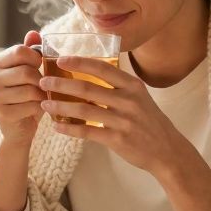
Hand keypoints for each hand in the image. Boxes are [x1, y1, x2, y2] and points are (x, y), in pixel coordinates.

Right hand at [0, 31, 44, 145]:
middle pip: (26, 71)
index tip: (40, 66)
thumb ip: (31, 51)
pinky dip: (40, 108)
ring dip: (42, 95)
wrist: (19, 127)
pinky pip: (30, 106)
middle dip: (41, 79)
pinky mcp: (1, 114)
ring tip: (42, 97)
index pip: (20, 51)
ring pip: (29, 90)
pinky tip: (37, 109)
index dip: (37, 58)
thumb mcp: (31, 70)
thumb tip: (33, 33)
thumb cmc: (28, 94)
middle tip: (45, 85)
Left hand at [39, 55, 188, 176]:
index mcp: (132, 85)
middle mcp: (128, 100)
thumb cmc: (150, 122)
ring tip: (45, 104)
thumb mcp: (140, 97)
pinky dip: (69, 129)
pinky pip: (87, 132)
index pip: (101, 67)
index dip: (79, 61)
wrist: (167, 150)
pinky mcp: (117, 139)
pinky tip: (57, 126)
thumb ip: (119, 86)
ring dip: (60, 106)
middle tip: (43, 82)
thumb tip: (89, 74)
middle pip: (86, 87)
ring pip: (83, 109)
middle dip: (61, 83)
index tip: (60, 59)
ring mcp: (123, 120)